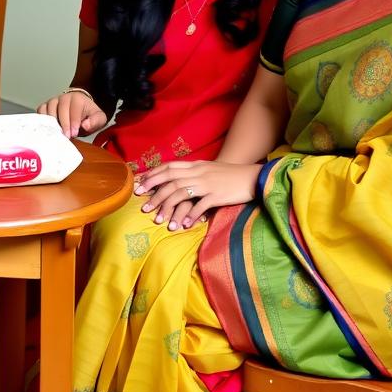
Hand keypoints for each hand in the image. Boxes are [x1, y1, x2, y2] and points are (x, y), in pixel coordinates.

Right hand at [37, 90, 107, 138]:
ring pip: (49, 109)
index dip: (74, 122)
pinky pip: (40, 110)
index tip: (74, 133)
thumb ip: (95, 122)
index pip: (74, 109)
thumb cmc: (88, 115)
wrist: (80, 110)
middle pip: (60, 108)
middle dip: (63, 124)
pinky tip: (47, 128)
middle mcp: (64, 97)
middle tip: (66, 136)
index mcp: (77, 98)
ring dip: (52, 122)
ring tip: (57, 133)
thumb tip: (85, 125)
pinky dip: (42, 119)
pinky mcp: (45, 106)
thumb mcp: (98, 118)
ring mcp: (53, 101)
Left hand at [134, 160, 261, 230]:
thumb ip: (191, 173)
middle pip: (170, 180)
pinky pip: (200, 205)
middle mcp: (198, 173)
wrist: (253, 177)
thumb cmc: (229, 175)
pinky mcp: (217, 195)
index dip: (152, 175)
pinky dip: (190, 215)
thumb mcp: (208, 169)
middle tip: (143, 206)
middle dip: (154, 193)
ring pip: (181, 193)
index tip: (139, 185)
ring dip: (167, 207)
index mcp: (195, 165)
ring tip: (158, 220)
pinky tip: (184, 225)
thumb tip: (173, 179)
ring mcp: (207, 184)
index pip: (168, 167)